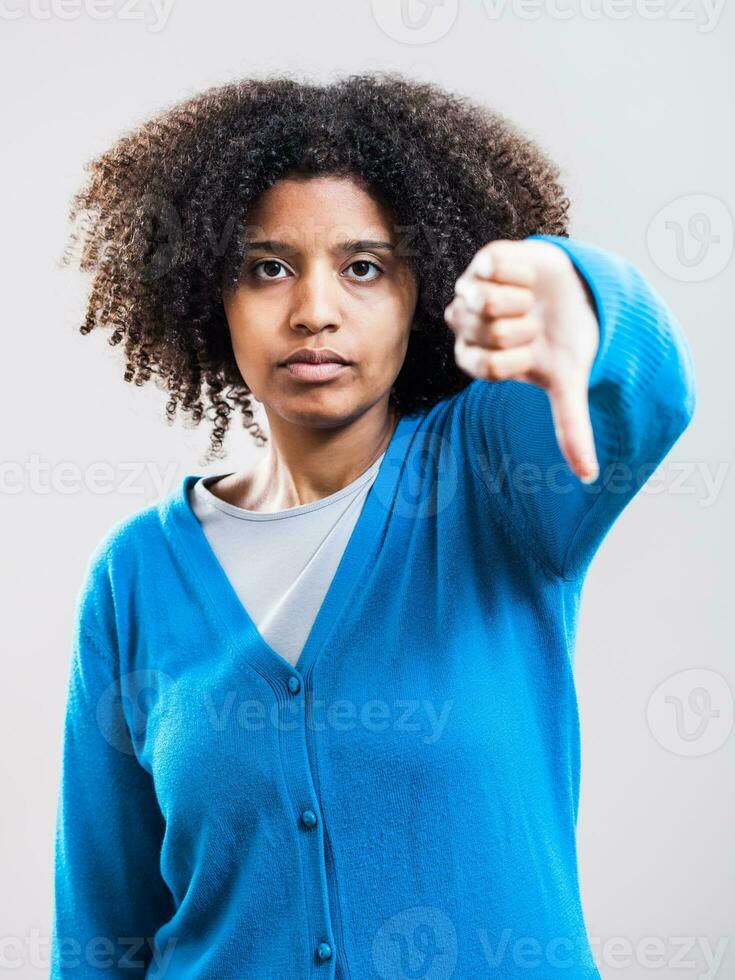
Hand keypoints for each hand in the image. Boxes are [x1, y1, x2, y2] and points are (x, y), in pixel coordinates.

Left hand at [444, 238, 600, 482]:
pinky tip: (529, 279)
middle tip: (532, 323)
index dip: (516, 356)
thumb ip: (570, 427)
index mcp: (475, 359)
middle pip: (486, 332)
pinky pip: (493, 266)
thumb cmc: (562, 340)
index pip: (484, 365)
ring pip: (484, 299)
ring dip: (520, 301)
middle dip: (522, 328)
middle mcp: (465, 327)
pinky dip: (521, 273)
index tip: (532, 350)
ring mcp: (470, 291)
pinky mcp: (484, 261)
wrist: (575, 294)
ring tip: (530, 301)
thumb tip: (590, 476)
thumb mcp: (567, 382)